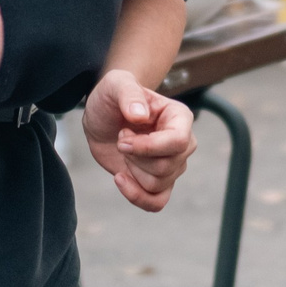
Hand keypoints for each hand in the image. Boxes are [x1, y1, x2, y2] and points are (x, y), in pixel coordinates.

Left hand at [83, 69, 193, 211]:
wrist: (102, 116)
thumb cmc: (113, 97)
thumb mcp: (116, 84)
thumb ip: (128, 93)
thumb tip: (140, 115)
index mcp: (179, 118)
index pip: (178, 142)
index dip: (148, 146)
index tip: (123, 137)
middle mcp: (182, 143)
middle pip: (167, 167)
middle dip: (135, 157)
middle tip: (121, 138)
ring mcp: (172, 164)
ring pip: (158, 184)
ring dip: (132, 170)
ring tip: (124, 149)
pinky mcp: (157, 181)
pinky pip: (157, 202)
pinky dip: (136, 196)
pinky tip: (119, 177)